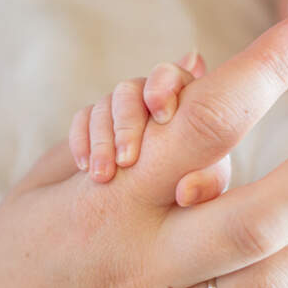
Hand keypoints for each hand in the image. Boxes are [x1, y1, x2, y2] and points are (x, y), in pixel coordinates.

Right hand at [69, 50, 229, 205]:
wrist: (129, 212)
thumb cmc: (179, 201)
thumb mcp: (198, 193)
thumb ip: (205, 184)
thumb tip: (189, 186)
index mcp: (183, 104)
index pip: (171, 76)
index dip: (163, 88)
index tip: (163, 118)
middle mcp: (150, 101)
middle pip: (133, 89)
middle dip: (128, 123)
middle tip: (128, 161)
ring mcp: (119, 111)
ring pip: (105, 103)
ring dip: (103, 139)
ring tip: (104, 176)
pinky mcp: (92, 125)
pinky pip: (82, 118)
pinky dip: (81, 141)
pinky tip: (85, 168)